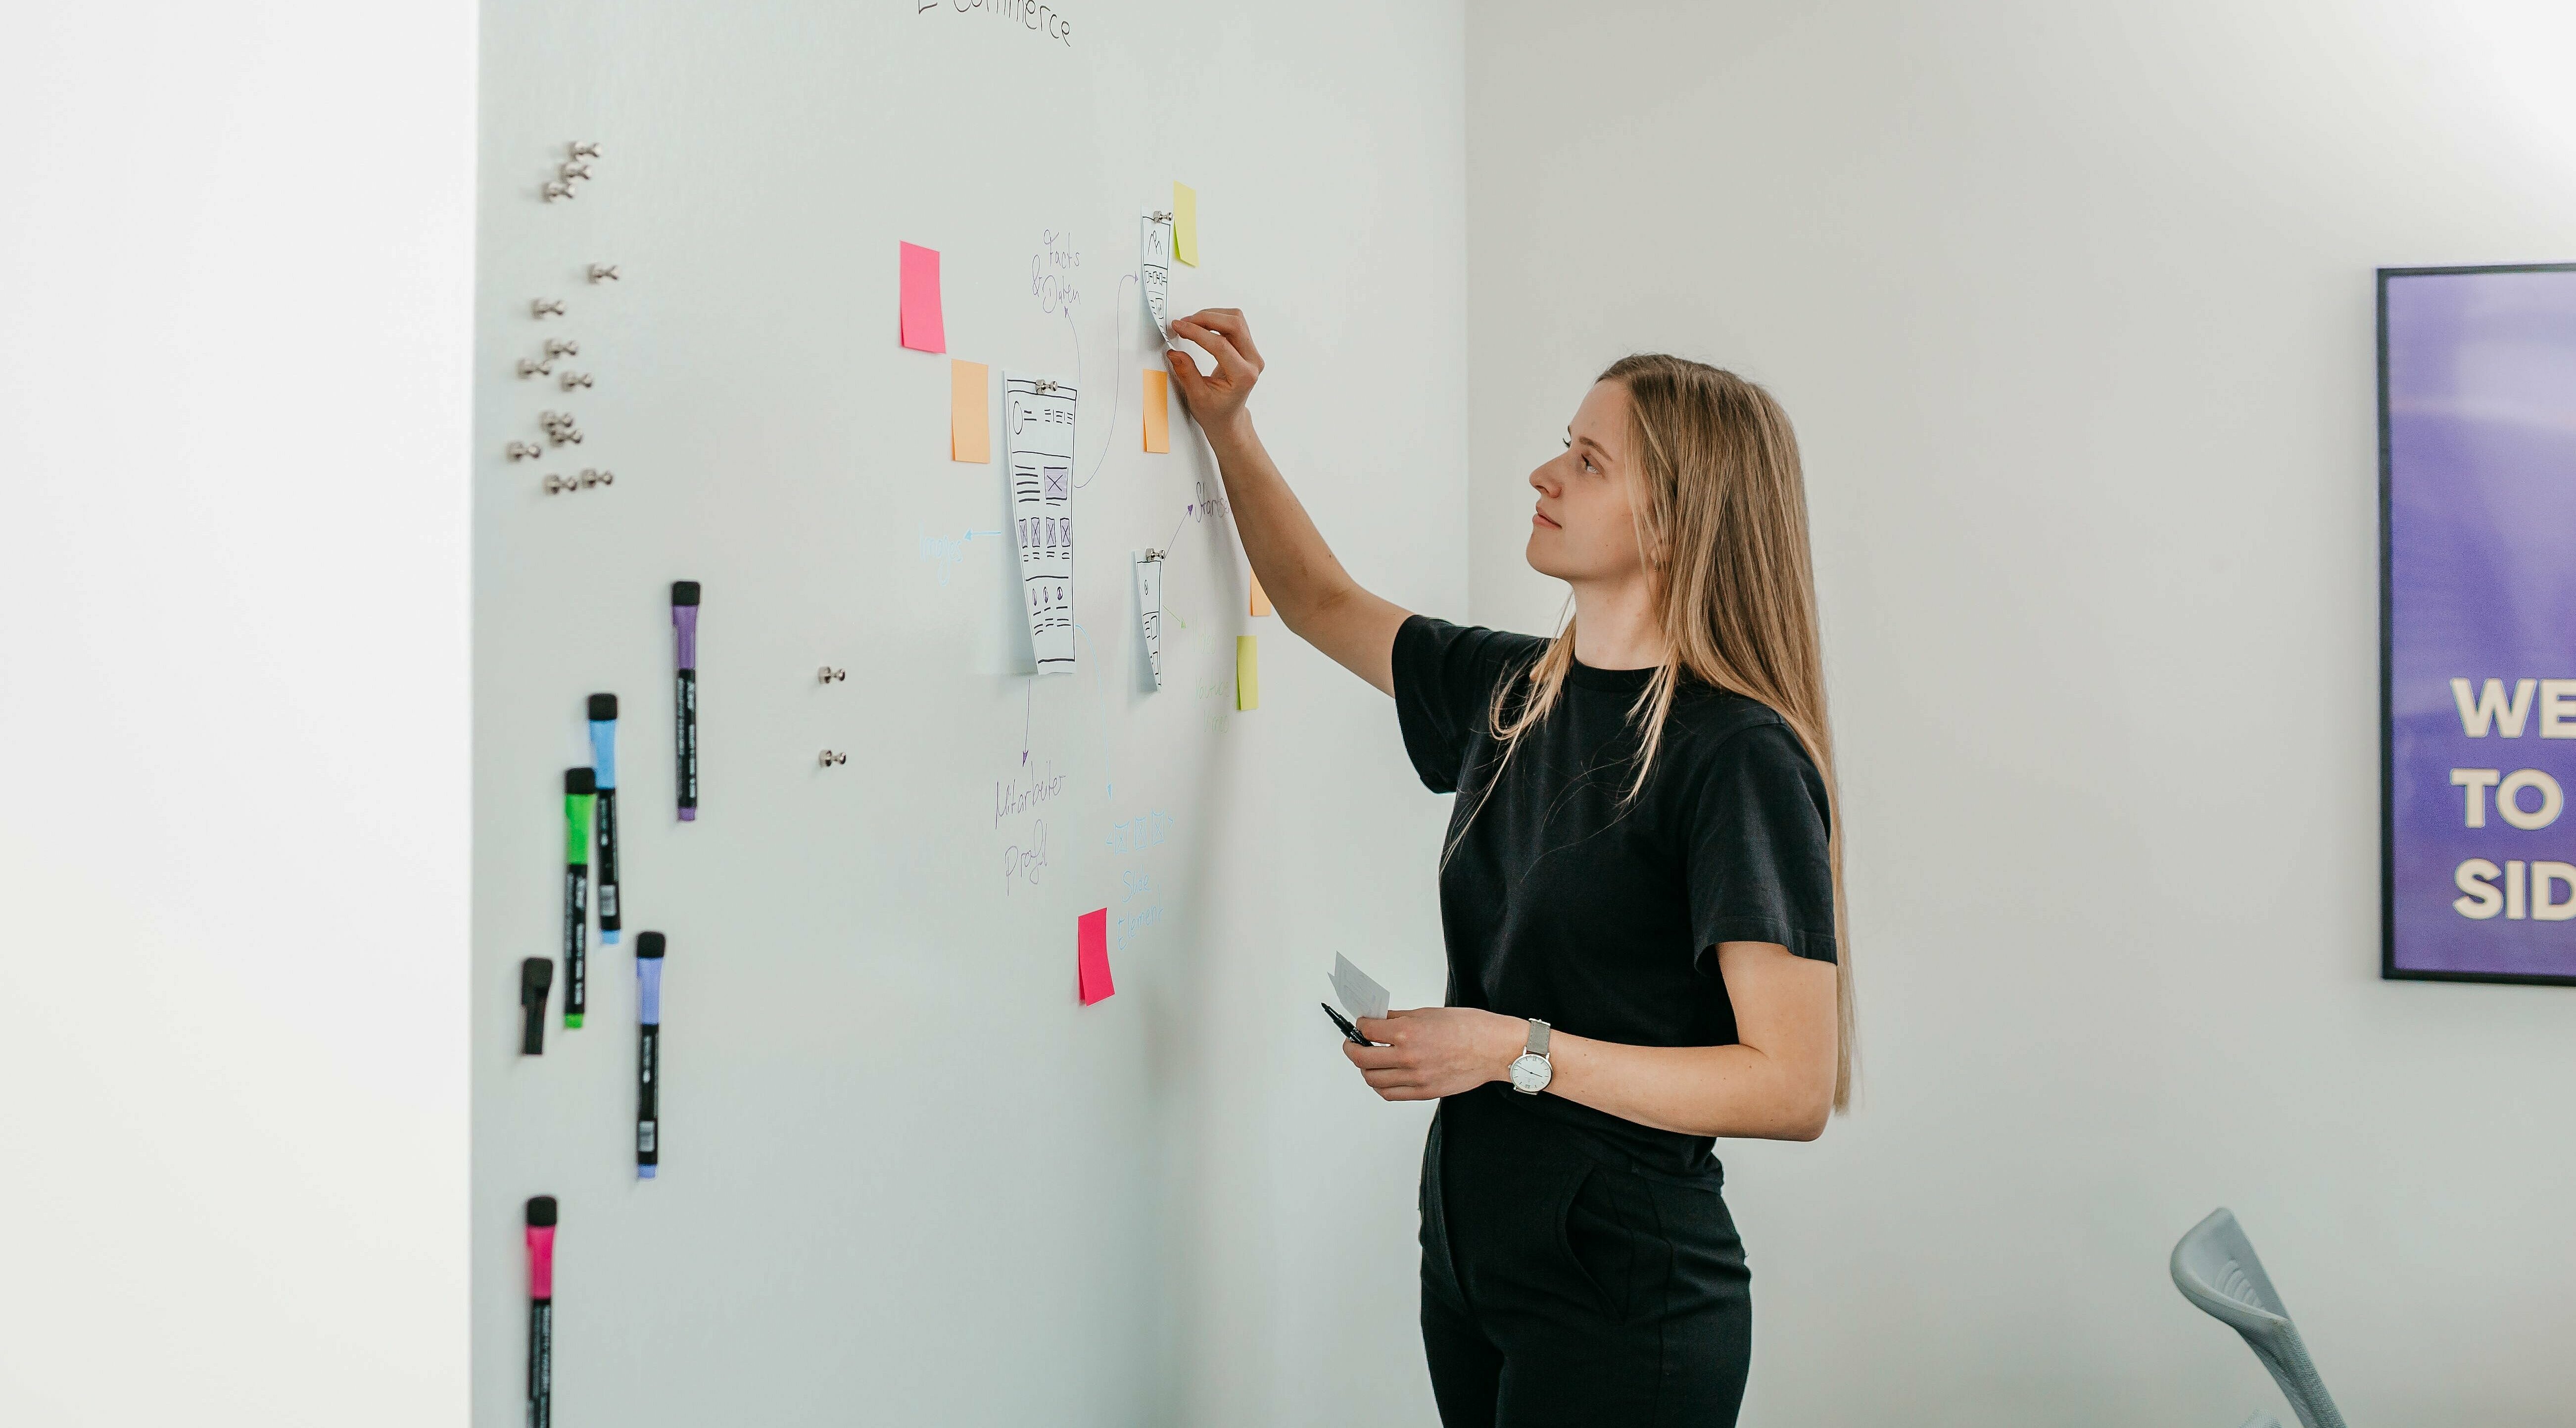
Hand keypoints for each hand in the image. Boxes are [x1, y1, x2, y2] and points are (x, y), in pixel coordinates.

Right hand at [1166, 309, 1262, 440]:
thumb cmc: (1216, 412)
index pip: (1220, 344)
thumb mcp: (1197, 396)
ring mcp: (1252, 353)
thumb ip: (1186, 373)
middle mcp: (1253, 362)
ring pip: (1236, 319)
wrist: (1228, 418)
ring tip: (1191, 324)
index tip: (1179, 327)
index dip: (1197, 332)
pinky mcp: (1247, 348)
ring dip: (1211, 316)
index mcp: (1243, 376)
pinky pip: (1235, 324)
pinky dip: (1216, 319)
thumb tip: (1174, 352)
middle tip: (1184, 323)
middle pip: (1234, 324)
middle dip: (1206, 318)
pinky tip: (1201, 326)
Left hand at [1343, 1007, 1525, 1100]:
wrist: (1494, 1049)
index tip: (1361, 1024)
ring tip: (1367, 1060)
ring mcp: (1415, 1078)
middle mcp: (1408, 1058)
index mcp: (1408, 1033)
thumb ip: (1399, 1018)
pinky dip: (1380, 1085)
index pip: (1367, 1031)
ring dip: (1364, 1069)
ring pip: (1373, 1079)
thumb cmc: (1469, 1028)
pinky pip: (1390, 1094)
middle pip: (1362, 1058)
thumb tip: (1379, 1020)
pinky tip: (1382, 1076)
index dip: (1360, 1026)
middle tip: (1353, 1042)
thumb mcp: (1429, 1013)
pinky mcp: (1424, 1092)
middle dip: (1352, 1048)